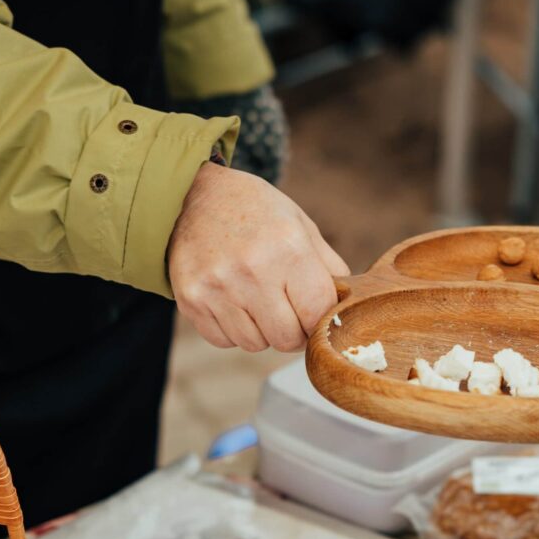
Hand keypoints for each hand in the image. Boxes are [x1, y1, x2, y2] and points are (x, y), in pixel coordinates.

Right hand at [168, 162, 349, 351]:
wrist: (193, 194)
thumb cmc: (257, 212)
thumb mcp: (302, 227)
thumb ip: (330, 269)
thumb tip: (348, 308)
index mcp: (289, 250)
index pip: (318, 315)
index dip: (321, 321)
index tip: (315, 313)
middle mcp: (252, 271)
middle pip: (287, 339)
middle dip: (293, 332)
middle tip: (289, 312)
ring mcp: (218, 288)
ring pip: (255, 344)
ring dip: (262, 332)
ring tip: (257, 300)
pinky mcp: (191, 299)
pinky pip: (223, 340)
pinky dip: (233, 331)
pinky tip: (233, 302)